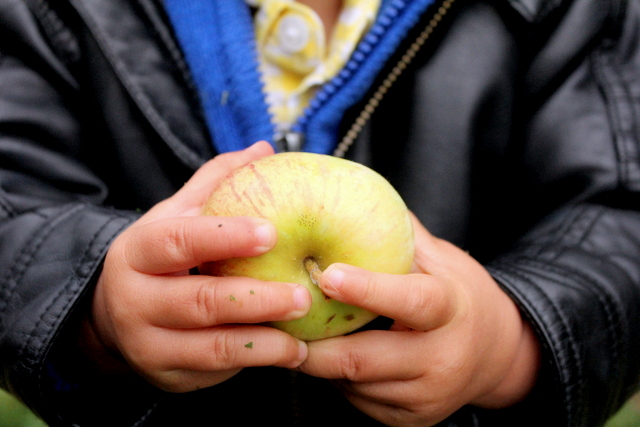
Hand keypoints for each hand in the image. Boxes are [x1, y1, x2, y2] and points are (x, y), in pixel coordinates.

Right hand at [84, 141, 310, 391]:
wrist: (113, 315)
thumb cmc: (162, 257)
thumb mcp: (177, 216)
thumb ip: (217, 184)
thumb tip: (265, 148)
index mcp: (139, 251)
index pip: (178, 241)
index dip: (224, 237)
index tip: (271, 232)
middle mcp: (135, 300)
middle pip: (200, 301)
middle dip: (256, 299)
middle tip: (305, 294)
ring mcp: (148, 343)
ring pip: (212, 347)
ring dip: (265, 343)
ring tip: (304, 335)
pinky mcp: (167, 376)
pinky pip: (217, 372)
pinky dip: (258, 363)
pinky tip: (291, 352)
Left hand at [297, 213, 539, 425]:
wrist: (498, 353)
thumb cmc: (460, 293)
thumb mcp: (440, 259)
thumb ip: (399, 234)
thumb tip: (351, 195)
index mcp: (451, 309)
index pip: (409, 301)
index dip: (367, 290)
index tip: (327, 275)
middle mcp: (442, 359)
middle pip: (364, 359)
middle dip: (315, 343)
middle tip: (279, 320)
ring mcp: (427, 396)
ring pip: (354, 384)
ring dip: (321, 362)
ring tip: (298, 335)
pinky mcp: (413, 419)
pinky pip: (360, 401)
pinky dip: (338, 380)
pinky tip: (330, 357)